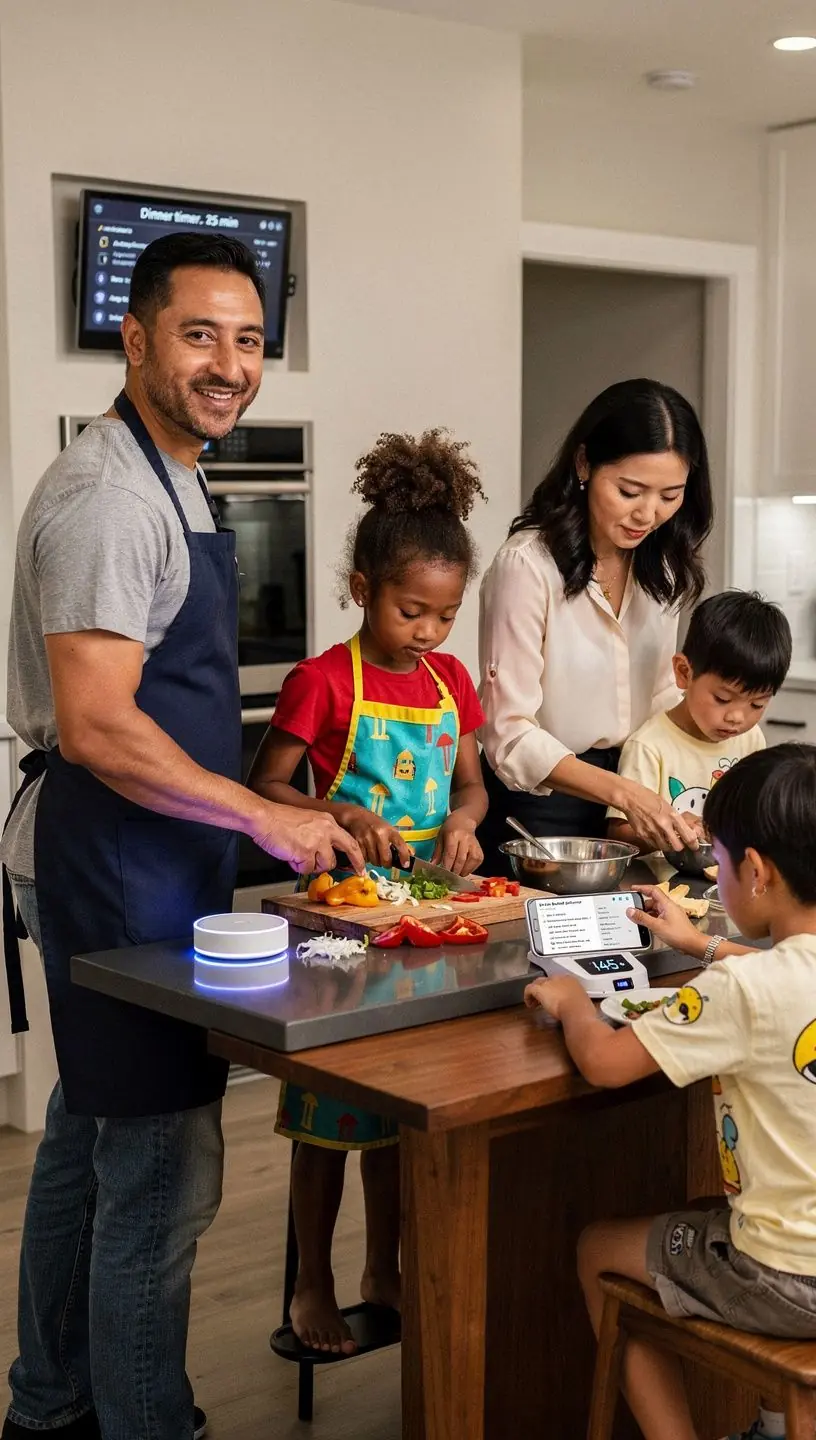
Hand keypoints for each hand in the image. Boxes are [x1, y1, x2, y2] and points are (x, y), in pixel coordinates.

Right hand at [249, 803, 365, 875]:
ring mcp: (316, 842)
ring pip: (322, 866)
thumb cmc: (280, 820)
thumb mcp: (309, 821)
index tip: (361, 869)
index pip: (350, 842)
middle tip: (321, 868)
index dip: (357, 858)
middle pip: (335, 859)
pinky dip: (297, 866)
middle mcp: (326, 831)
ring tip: (296, 853)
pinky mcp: (305, 852)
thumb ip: (321, 835)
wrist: (264, 817)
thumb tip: (326, 853)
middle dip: (326, 865)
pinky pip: (306, 869)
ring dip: (309, 865)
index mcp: (328, 822)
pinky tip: (290, 854)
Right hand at [335, 805, 412, 869]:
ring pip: (374, 861)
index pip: (400, 845)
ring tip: (374, 854)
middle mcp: (379, 834)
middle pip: (385, 859)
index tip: (405, 865)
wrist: (355, 816)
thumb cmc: (374, 824)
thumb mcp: (388, 829)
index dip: (404, 857)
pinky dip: (366, 859)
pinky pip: (364, 860)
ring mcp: (367, 839)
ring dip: (375, 861)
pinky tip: (366, 852)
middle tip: (386, 862)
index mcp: (389, 830)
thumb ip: (397, 842)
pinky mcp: (357, 843)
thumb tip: (410, 855)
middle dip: (386, 864)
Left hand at [432, 815, 482, 875]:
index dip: (447, 865)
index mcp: (453, 835)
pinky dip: (469, 870)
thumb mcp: (440, 838)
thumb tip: (433, 866)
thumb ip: (437, 853)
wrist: (464, 821)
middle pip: (460, 859)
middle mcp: (465, 840)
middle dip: (453, 871)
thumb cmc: (449, 830)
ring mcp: (474, 845)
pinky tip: (462, 870)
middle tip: (447, 878)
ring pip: (469, 862)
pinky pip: (476, 863)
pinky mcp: (480, 851)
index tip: (442, 874)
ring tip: (454, 875)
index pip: (451, 853)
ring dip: (461, 872)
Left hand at [524, 974, 587, 1020]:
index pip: (558, 981)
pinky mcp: (540, 989)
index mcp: (570, 980)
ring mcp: (548, 982)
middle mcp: (559, 978)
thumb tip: (574, 1006)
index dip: (553, 989)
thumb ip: (576, 1001)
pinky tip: (529, 1004)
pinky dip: (527, 996)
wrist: (576, 1010)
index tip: (553, 998)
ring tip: (535, 1003)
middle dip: (544, 989)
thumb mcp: (582, 1002)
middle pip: (547, 981)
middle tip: (543, 1000)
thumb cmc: (581, 1009)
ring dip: (536, 993)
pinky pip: (529, 989)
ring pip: (537, 983)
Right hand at [616, 781, 699, 852]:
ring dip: (667, 846)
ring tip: (666, 839)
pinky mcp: (643, 836)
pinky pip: (653, 845)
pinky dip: (656, 843)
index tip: (694, 846)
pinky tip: (656, 836)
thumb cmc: (649, 799)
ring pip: (665, 848)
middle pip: (677, 847)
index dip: (693, 844)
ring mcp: (652, 832)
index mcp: (672, 816)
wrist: (631, 798)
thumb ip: (675, 819)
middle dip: (679, 847)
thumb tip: (684, 829)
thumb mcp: (668, 806)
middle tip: (679, 844)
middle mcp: (663, 826)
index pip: (688, 836)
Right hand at [626, 884, 703, 956]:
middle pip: (653, 901)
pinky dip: (652, 919)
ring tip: (638, 919)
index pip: (653, 890)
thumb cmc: (679, 934)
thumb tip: (630, 911)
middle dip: (642, 905)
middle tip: (632, 910)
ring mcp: (671, 914)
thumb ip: (642, 918)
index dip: (642, 888)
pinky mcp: (672, 922)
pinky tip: (647, 925)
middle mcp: (669, 907)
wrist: (692, 944)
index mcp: (667, 904)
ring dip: (647, 913)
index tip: (633, 888)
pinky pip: (659, 916)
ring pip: (655, 910)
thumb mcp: (657, 926)